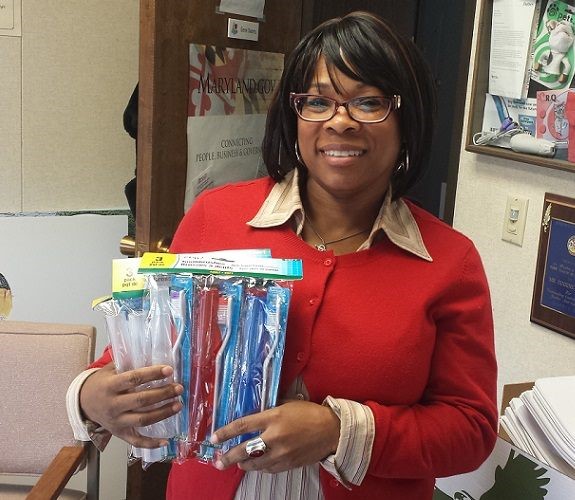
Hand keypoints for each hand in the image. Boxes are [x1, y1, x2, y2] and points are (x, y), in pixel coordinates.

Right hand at [79, 362, 182, 447]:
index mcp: (110, 386)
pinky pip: (136, 441)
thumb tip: (152, 356)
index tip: (169, 370)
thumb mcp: (109, 370)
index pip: (133, 378)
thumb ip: (127, 364)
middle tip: (178, 388)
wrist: (83, 403)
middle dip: (163, 394)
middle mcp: (113, 405)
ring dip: (163, 413)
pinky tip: (166, 441)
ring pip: (142, 420)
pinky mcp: (119, 433)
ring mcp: (116, 421)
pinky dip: (151, 443)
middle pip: (141, 400)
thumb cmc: (101, 383)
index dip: (152, 374)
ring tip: (178, 405)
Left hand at [210, 400, 339, 472]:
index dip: (225, 432)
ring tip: (236, 463)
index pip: (243, 425)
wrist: (331, 430)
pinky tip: (256, 463)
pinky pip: (267, 469)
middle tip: (218, 462)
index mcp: (273, 417)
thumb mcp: (287, 404)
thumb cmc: (309, 413)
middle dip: (228, 457)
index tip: (214, 438)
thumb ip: (269, 410)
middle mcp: (274, 437)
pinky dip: (259, 466)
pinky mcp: (288, 465)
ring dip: (242, 464)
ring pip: (254, 464)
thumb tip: (253, 414)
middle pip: (244, 450)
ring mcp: (281, 453)